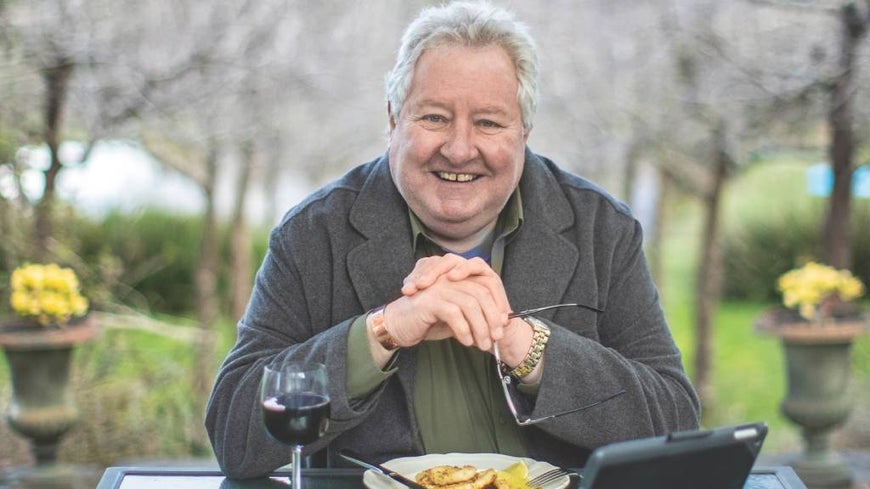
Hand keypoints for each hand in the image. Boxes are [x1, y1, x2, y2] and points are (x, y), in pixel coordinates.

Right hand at [384, 273, 505, 350]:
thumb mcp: (455, 318)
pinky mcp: (429, 300)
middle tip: (496, 337)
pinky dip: (464, 329)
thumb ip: (472, 316)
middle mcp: (449, 279)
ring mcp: (439, 287)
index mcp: (457, 279)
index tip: (503, 325)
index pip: (486, 285)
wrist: (398, 326)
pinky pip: (454, 313)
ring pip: (470, 304)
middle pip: (481, 293)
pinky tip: (467, 342)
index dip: (497, 304)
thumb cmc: (426, 321)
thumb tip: (496, 326)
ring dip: (480, 327)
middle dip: (492, 317)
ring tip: (483, 344)